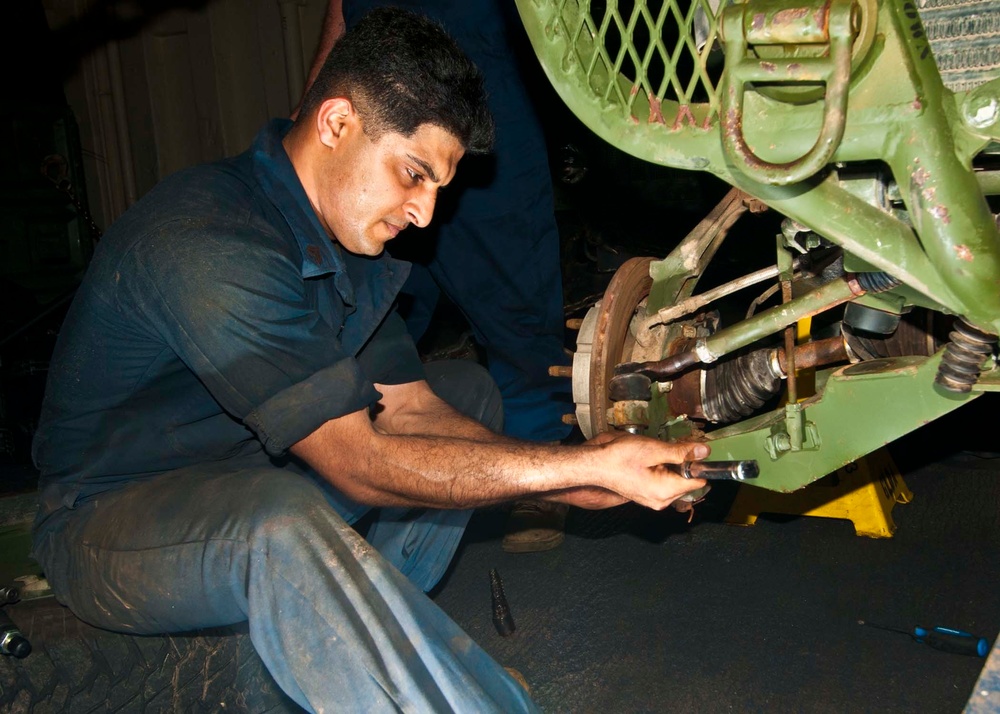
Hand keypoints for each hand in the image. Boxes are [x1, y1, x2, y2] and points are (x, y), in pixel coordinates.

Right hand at [585, 432, 709, 510]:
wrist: (596, 465)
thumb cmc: (620, 457)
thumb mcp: (653, 449)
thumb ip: (681, 452)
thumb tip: (705, 451)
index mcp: (665, 492)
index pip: (698, 481)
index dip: (698, 463)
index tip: (690, 449)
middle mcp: (661, 501)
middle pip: (687, 482)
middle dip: (683, 465)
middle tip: (665, 450)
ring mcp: (654, 501)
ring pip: (677, 482)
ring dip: (672, 467)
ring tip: (654, 456)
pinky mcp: (648, 497)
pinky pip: (665, 484)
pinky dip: (663, 472)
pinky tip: (650, 463)